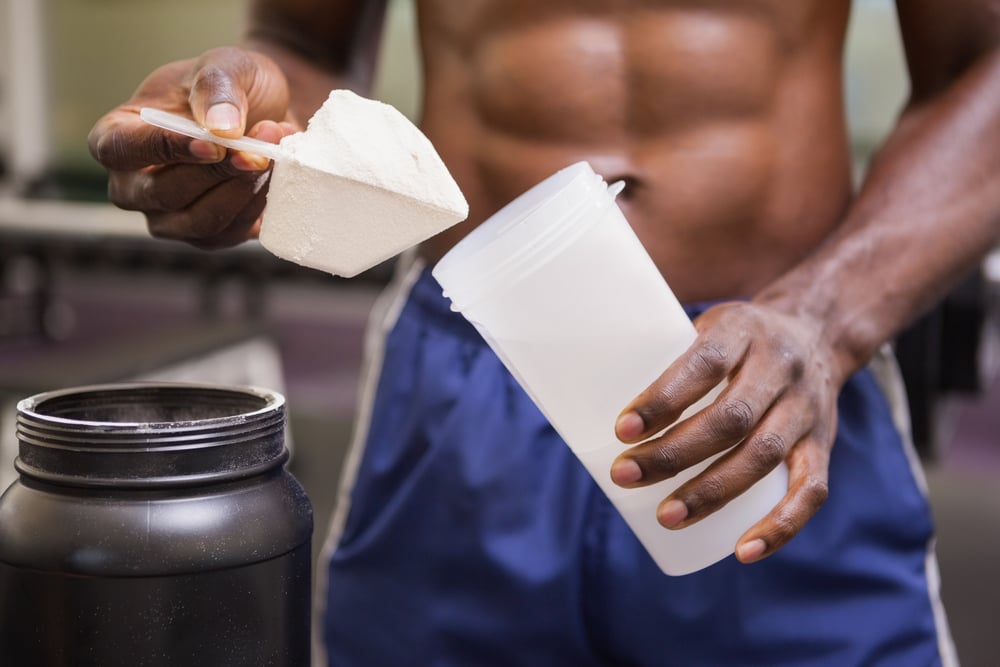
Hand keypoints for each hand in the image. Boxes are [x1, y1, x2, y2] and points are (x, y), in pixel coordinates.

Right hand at [88, 47, 296, 248]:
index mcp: (119, 135)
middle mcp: (134, 185)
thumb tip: (222, 128)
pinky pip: (230, 232)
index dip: (164, 149)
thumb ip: (217, 89)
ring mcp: (170, 217)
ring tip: (271, 154)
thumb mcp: (224, 67)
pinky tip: (273, 175)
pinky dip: (257, 203)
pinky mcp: (209, 235)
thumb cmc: (232, 88)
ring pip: (200, 221)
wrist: (270, 112)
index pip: (118, 149)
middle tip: (260, 150)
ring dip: (242, 189)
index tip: (213, 144)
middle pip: (162, 194)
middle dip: (216, 173)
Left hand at [610, 301, 839, 563]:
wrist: (817, 331)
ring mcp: (806, 408)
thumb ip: (658, 351)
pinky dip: (779, 526)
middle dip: (674, 453)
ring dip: (712, 492)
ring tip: (666, 517)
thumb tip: (577, 390)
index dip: (664, 398)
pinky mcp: (823, 444)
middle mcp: (780, 367)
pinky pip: (809, 490)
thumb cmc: (736, 339)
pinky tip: (743, 551)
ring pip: (763, 455)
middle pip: (730, 417)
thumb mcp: (704, 325)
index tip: (622, 429)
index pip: (704, 363)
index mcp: (743, 330)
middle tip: (625, 475)